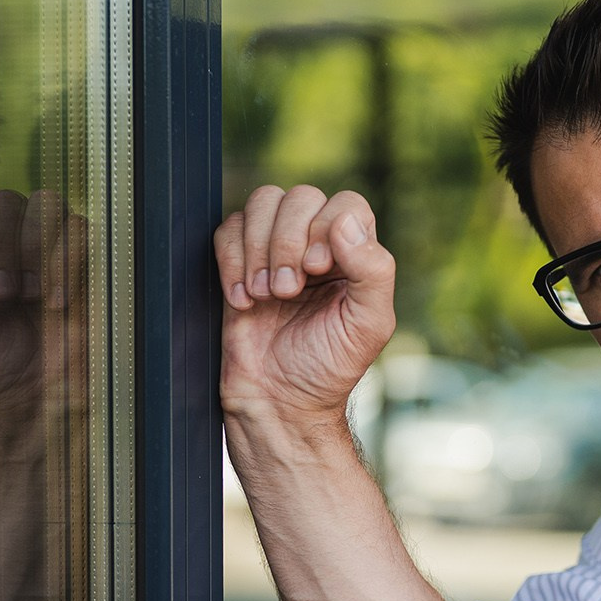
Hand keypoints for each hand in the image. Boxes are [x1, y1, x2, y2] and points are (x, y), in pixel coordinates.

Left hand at [0, 189, 89, 422]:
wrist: (34, 396)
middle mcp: (16, 241)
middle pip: (3, 199)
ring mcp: (55, 247)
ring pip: (44, 203)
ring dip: (29, 246)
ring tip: (23, 294)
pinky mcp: (89, 261)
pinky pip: (79, 230)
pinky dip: (62, 262)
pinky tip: (52, 302)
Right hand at [214, 185, 395, 422]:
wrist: (278, 403)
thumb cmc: (328, 369)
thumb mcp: (368, 325)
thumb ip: (373, 271)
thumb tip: (346, 220)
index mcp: (354, 256)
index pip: (346, 204)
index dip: (326, 226)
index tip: (315, 270)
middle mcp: (315, 245)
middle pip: (299, 197)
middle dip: (287, 242)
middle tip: (287, 292)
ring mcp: (274, 252)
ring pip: (261, 204)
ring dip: (258, 249)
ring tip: (264, 296)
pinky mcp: (238, 265)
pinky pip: (227, 230)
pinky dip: (230, 263)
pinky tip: (243, 302)